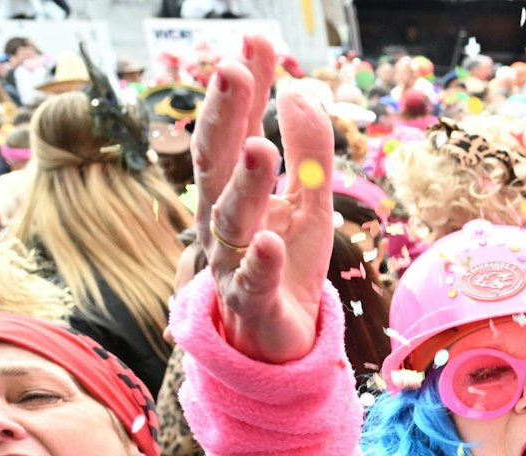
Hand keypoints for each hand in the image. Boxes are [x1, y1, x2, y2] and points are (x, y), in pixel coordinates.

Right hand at [193, 35, 335, 364]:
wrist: (276, 344)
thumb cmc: (288, 265)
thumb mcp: (310, 203)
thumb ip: (310, 151)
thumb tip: (303, 90)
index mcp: (236, 189)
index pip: (238, 128)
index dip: (245, 87)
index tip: (254, 41)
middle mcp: (223, 219)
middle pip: (215, 163)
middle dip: (224, 117)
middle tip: (231, 70)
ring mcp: (233, 262)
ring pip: (231, 220)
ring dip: (245, 184)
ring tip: (261, 146)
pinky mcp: (254, 304)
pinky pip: (254, 281)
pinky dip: (262, 262)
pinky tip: (272, 242)